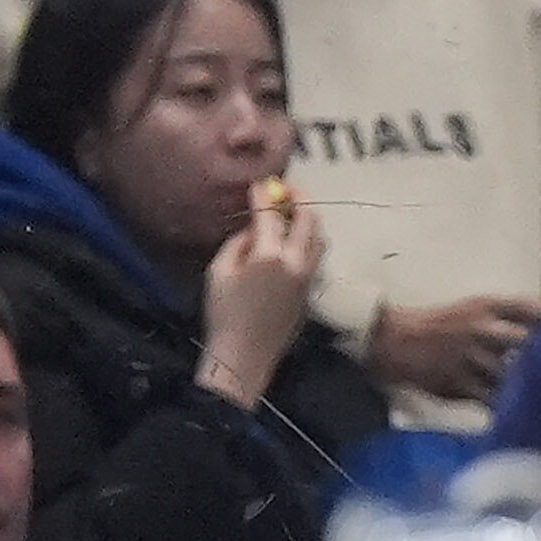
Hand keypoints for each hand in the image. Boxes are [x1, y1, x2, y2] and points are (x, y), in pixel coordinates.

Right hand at [195, 180, 323, 410]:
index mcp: (270, 256)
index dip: (264, 194)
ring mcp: (308, 278)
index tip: (260, 184)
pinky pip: (316, 258)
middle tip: (285, 190)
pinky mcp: (310, 292)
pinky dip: (308, 241)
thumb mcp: (220, 270)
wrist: (245, 356)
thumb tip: (254, 229)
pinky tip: (291, 241)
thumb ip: (239, 242)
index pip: (272, 214)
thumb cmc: (224, 313)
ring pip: (320, 239)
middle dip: (299, 198)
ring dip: (309, 220)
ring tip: (291, 214)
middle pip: (310, 220)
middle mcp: (297, 263)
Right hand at [364, 290, 540, 406]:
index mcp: (488, 306)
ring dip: (535, 388)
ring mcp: (471, 357)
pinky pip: (492, 400)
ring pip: (513, 375)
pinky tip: (529, 418)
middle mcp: (482, 328)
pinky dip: (510, 409)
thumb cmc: (445, 326)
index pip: (531, 308)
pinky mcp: (460, 383)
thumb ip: (514, 314)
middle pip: (527, 342)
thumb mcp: (477, 308)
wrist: (397, 341)